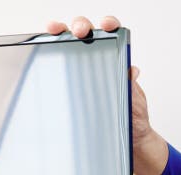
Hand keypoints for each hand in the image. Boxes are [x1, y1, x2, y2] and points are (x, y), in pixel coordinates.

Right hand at [45, 16, 167, 174]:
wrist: (129, 143)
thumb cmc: (134, 121)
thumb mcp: (135, 101)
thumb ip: (131, 85)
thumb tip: (132, 70)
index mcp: (118, 61)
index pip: (111, 35)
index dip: (108, 25)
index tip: (107, 26)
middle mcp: (100, 63)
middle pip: (86, 34)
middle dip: (80, 26)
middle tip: (80, 32)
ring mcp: (84, 73)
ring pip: (68, 46)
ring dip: (60, 35)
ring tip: (55, 33)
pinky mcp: (72, 87)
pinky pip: (59, 68)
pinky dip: (50, 59)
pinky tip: (45, 57)